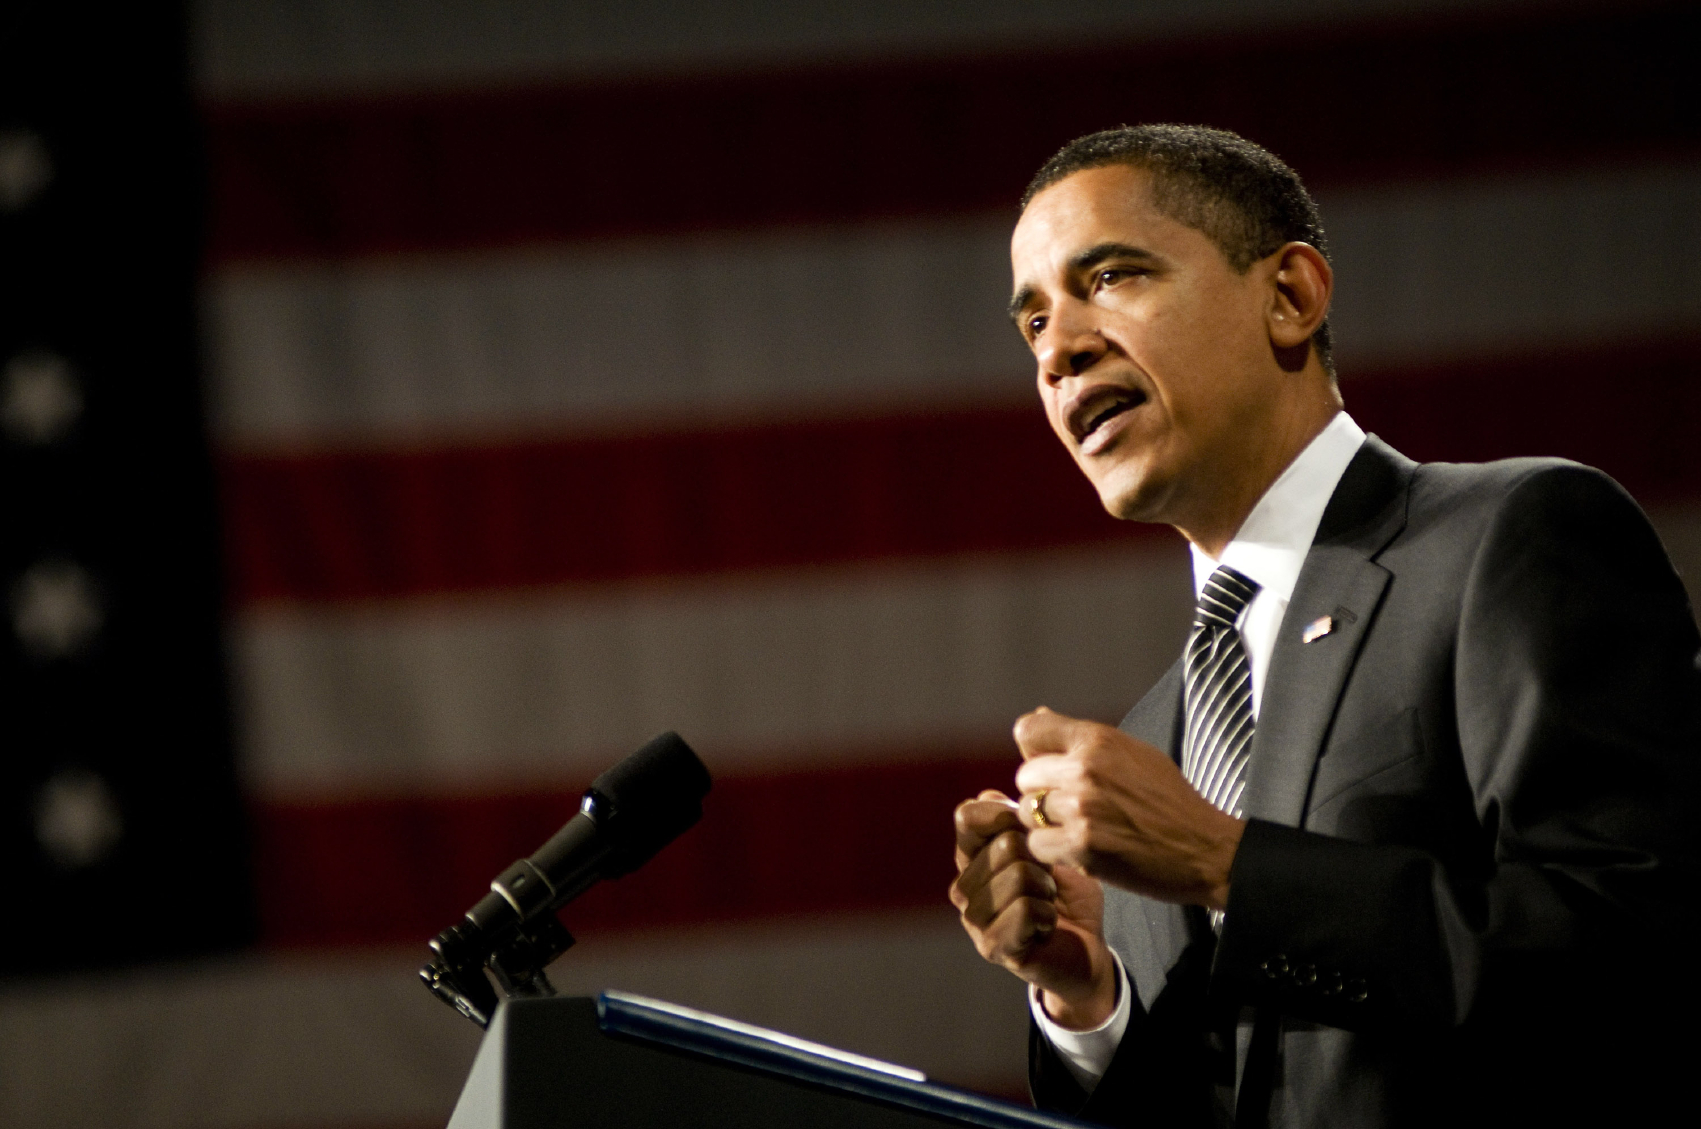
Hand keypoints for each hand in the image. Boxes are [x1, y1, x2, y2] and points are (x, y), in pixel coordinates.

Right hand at [950, 790, 1117, 1028]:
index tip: (1034, 836)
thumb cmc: (1068, 894)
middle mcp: (963, 886)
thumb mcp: (1052, 845)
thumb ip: (1027, 815)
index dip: (1009, 816)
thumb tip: (998, 787)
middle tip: (1047, 882)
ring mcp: (973, 919)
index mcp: (971, 856)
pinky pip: (1026, 910)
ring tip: (1047, 903)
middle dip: (1042, 860)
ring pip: (1017, 876)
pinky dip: (1048, 915)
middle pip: (1005, 843)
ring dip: (1047, 889)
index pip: (968, 815)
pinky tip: (1046, 926)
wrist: (1086, 950)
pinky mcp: (991, 947)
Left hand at [1013, 707, 1245, 909]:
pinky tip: (1078, 849)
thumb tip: (1038, 716)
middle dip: (1041, 793)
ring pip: (1028, 813)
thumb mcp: (1133, 753)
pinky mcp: (1082, 846)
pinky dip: (1053, 851)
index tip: (1049, 768)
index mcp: (1098, 739)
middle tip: (1068, 807)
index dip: (1034, 751)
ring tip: (1076, 829)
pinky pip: (1038, 845)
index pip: (1028, 730)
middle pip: (1024, 777)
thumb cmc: (1172, 801)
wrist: (1205, 850)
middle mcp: (1085, 769)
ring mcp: (1082, 808)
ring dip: (1046, 825)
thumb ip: (1083, 739)